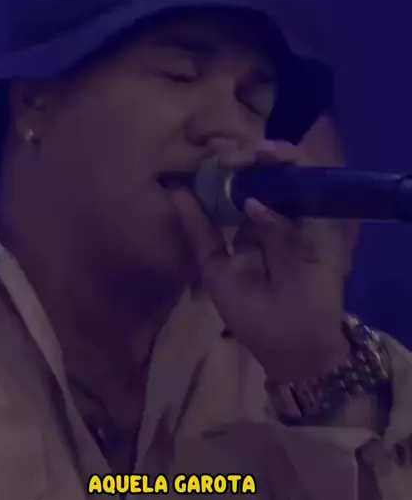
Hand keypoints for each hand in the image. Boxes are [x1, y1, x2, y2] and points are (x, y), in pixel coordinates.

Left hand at [172, 140, 350, 382]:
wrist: (290, 348)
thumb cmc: (252, 315)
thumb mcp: (215, 270)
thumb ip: (199, 232)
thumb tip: (176, 191)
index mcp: (252, 224)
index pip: (241, 183)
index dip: (225, 166)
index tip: (205, 154)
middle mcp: (278, 216)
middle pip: (267, 172)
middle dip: (246, 155)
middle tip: (223, 151)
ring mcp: (302, 221)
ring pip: (294, 175)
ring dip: (273, 158)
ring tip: (249, 154)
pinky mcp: (323, 232)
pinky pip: (308, 202)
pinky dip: (286, 190)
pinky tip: (258, 191)